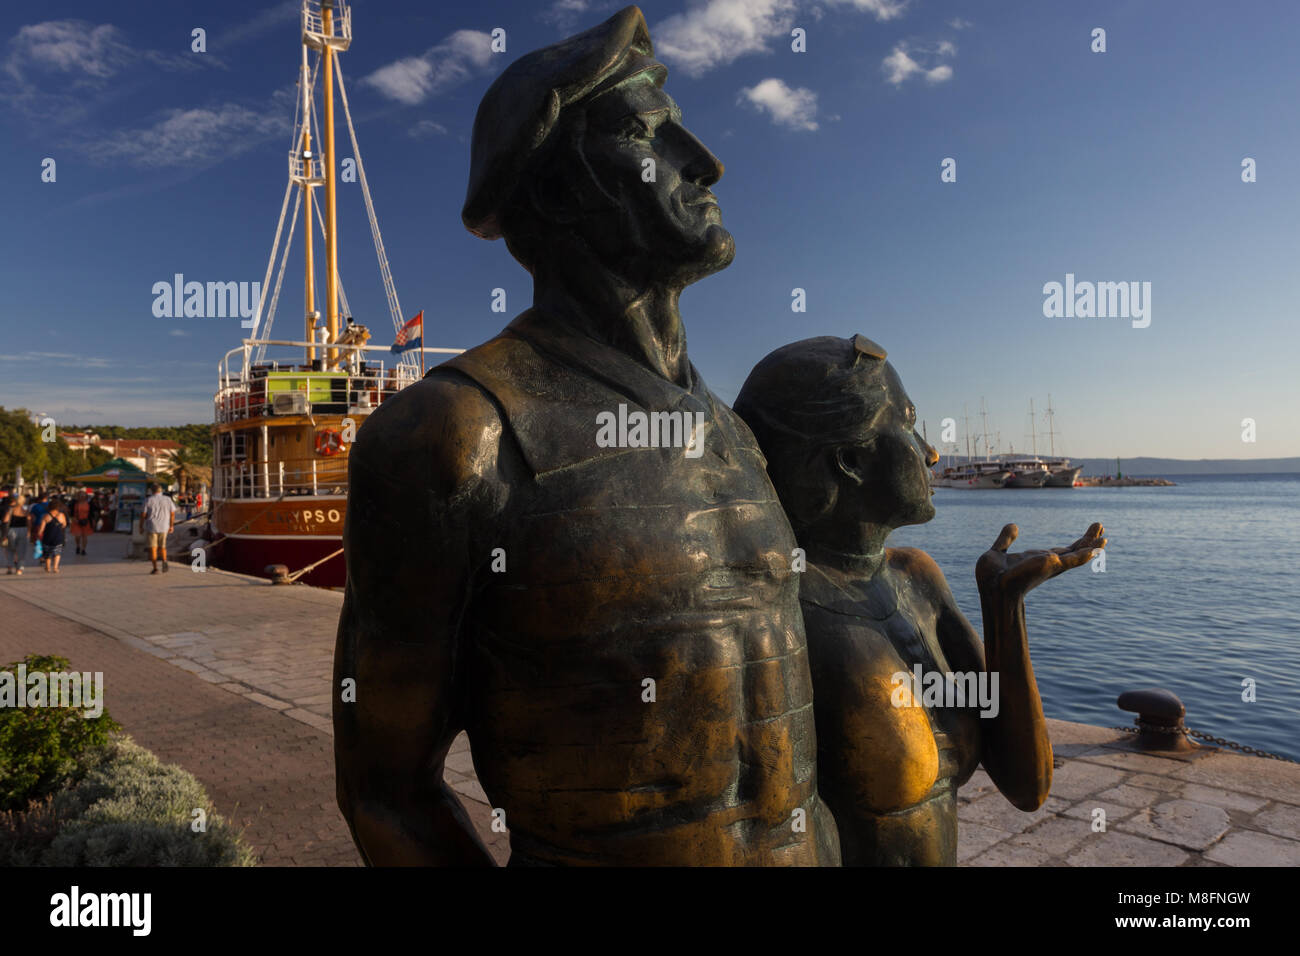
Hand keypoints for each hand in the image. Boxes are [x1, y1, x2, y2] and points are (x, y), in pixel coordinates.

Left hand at [977, 522, 1105, 599]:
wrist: (993, 587)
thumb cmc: (992, 577)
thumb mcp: (997, 552)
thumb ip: (1005, 539)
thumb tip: (1014, 525)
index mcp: (1037, 561)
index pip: (1060, 551)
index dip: (1074, 544)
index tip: (1087, 534)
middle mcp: (1048, 564)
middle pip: (1073, 550)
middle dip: (1087, 539)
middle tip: (1100, 526)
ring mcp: (1051, 565)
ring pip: (1077, 554)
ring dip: (1091, 544)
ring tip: (1104, 534)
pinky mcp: (1052, 565)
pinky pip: (1073, 559)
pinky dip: (1086, 554)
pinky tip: (1098, 548)